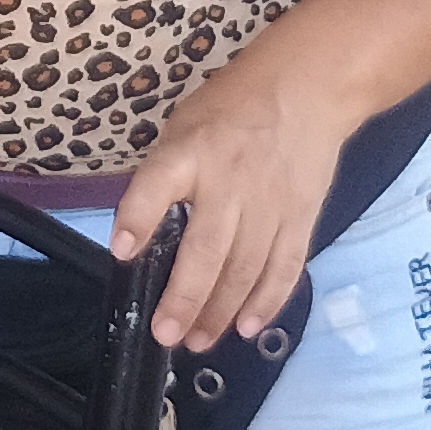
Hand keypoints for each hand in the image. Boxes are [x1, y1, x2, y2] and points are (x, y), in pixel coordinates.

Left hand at [110, 53, 363, 354]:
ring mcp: (270, 203)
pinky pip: (284, 267)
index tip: (123, 253)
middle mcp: (230, 180)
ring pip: (245, 269)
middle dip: (186, 298)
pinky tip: (247, 327)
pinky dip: (266, 301)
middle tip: (166, 334)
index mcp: (191, 150)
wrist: (307, 87)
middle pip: (207, 249)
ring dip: (221, 312)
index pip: (158, 184)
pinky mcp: (301, 217)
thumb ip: (165, 174)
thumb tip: (140, 230)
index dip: (138, 218)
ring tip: (197, 341)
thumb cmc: (233, 107)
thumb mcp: (184, 124)